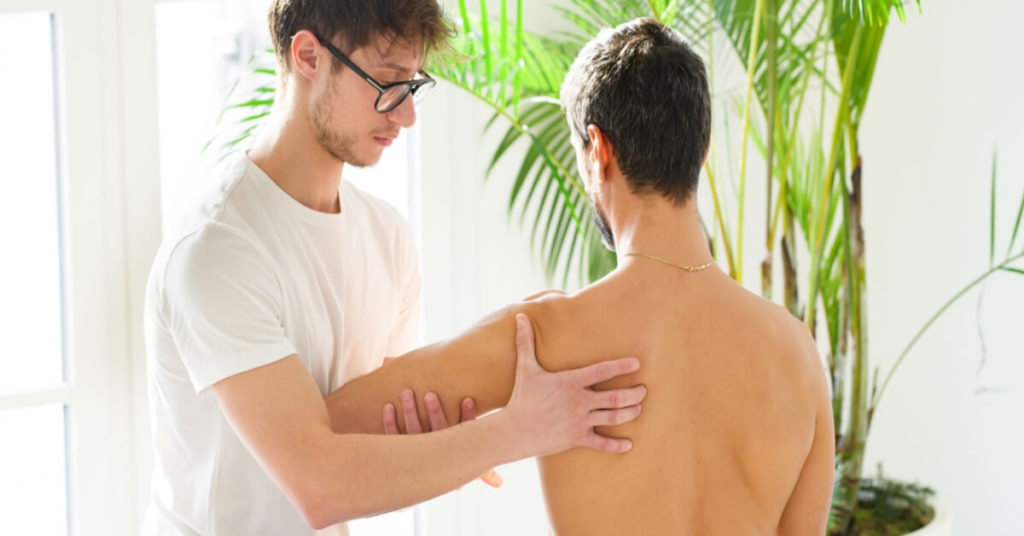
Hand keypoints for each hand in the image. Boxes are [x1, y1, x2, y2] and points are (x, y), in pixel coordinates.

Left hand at [382, 389, 502, 487]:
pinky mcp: (395, 451)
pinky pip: (391, 436)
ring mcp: (413, 451)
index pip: (463, 432)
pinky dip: (389, 423)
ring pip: (412, 430)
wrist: (413, 490)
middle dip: (434, 412)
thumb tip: (499, 484)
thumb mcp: (465, 476)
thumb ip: (482, 475)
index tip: (467, 399)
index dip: (466, 417)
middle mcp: (433, 452)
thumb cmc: (445, 475)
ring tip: (407, 392)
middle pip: (436, 430)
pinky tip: (388, 407)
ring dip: (409, 411)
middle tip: (429, 394)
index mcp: (453, 453)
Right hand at [501, 313, 645, 457]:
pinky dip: (617, 446)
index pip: (601, 371)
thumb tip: (520, 316)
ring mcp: (578, 421)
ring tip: (639, 408)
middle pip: (616, 397)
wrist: (513, 431)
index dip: (621, 366)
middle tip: (643, 390)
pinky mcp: (576, 439)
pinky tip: (629, 444)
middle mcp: (578, 401)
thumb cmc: (521, 397)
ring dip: (631, 413)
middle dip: (634, 393)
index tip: (636, 363)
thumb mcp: (525, 368)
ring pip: (614, 418)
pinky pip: (602, 443)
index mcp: (570, 382)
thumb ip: (526, 342)